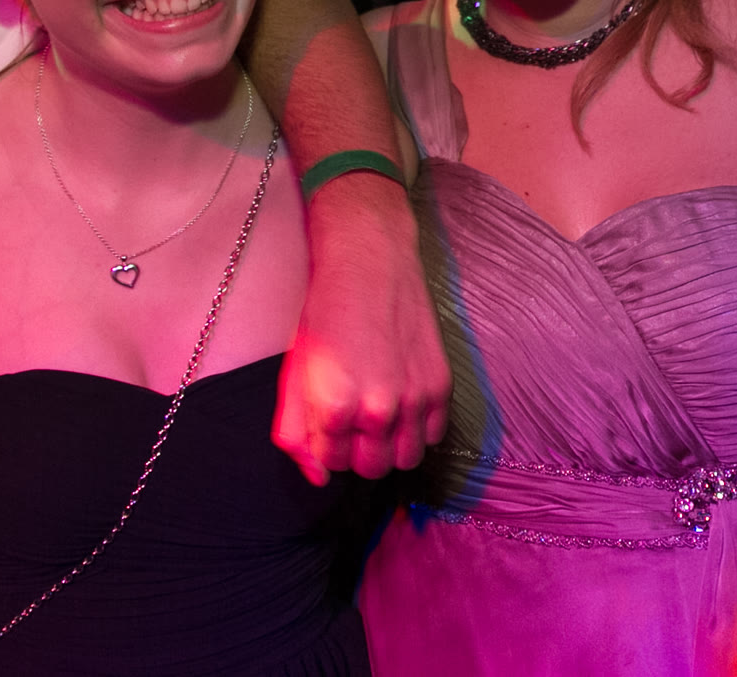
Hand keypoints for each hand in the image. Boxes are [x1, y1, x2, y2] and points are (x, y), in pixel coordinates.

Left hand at [274, 174, 450, 484]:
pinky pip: (434, 435)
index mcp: (336, 407)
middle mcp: (379, 409)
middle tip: (350, 418)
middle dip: (357, 451)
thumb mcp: (295, 370)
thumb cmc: (326, 311)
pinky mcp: (440, 384)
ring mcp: (415, 398)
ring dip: (390, 446)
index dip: (326, 443)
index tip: (326, 419)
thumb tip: (316, 476)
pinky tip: (402, 402)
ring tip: (377, 415)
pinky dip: (419, 429)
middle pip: (371, 469)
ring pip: (406, 460)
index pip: (331, 464)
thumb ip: (296, 430)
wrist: (368, 261)